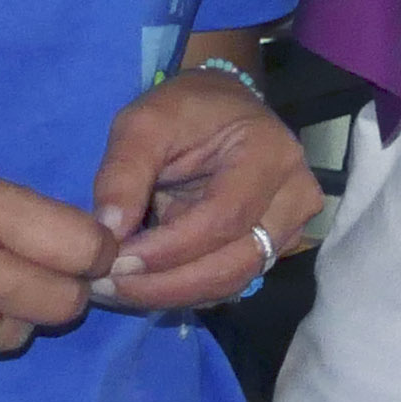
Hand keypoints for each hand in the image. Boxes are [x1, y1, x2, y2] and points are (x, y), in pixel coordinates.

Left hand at [89, 61, 320, 313]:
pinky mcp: (275, 249)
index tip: (114, 260)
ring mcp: (291, 228)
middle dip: (165, 284)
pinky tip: (142, 285)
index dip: (168, 249)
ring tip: (116, 288)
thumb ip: (123, 172)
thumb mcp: (143, 124)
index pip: (222, 218)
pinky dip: (183, 291)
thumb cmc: (185, 110)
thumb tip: (108, 231)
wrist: (224, 108)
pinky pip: (229, 282)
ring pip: (232, 281)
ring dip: (170, 294)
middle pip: (233, 262)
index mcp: (270, 154)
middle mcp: (294, 196)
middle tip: (106, 286)